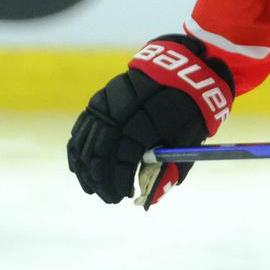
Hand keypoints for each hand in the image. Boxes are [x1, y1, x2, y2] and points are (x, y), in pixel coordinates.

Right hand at [67, 35, 233, 209]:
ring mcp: (105, 105)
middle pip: (99, 155)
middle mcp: (118, 114)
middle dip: (101, 181)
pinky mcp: (99, 100)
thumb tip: (149, 201)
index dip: (118, 182)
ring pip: (85, 143)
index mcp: (142, 124)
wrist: (182, 68)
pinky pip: (81, 129)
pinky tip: (81, 165)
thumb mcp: (188, 141)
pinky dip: (79, 149)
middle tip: (110, 198)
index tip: (124, 197)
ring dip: (86, 169)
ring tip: (93, 187)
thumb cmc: (190, 108)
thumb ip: (169, 170)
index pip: (120, 162)